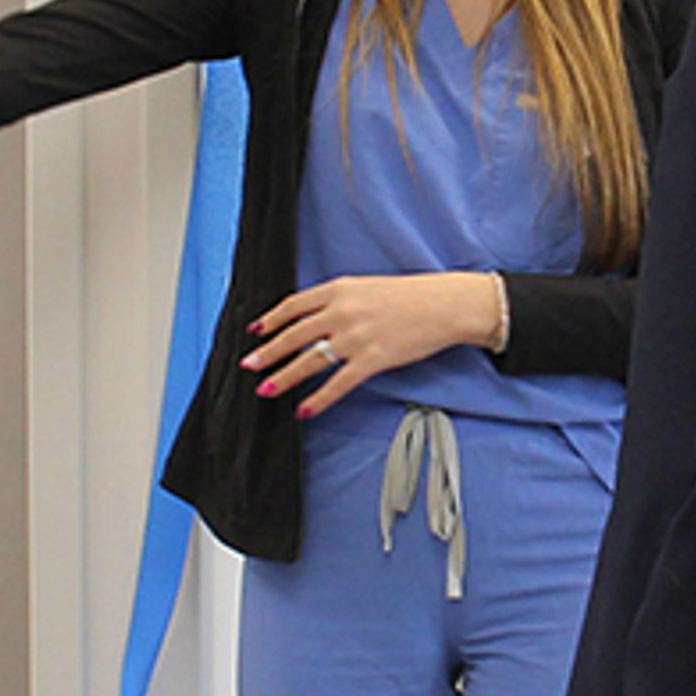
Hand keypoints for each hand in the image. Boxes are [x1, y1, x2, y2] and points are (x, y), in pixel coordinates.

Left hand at [242, 271, 498, 416]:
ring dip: (284, 377)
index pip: (294, 305)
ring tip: (267, 389)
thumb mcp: (368, 287)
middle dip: (268, 352)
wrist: (446, 305)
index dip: (271, 320)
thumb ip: (340, 300)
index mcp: (340, 290)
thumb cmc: (412, 296)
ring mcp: (356, 337)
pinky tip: (305, 408)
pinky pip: (338, 383)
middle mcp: (342, 312)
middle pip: (294, 335)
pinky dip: (319, 398)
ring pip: (309, 360)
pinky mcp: (373, 359)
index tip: (256, 331)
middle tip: (249, 365)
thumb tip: (314, 317)